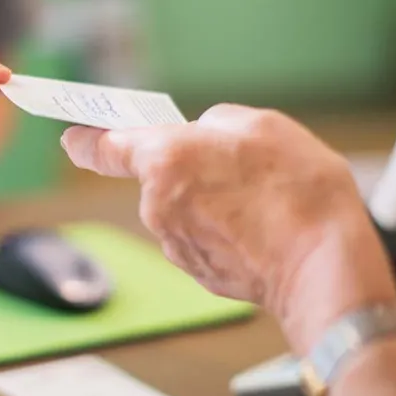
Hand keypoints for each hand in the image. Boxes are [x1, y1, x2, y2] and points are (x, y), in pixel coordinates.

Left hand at [61, 104, 395, 352]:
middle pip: (160, 178)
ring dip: (211, 204)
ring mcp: (175, 243)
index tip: (74, 138)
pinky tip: (261, 230)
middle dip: (190, 172)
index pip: (104, 147)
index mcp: (165, 157)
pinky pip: (204, 238)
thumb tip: (204, 136)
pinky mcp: (197, 271)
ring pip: (185, 210)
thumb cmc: (295, 189)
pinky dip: (225, 232)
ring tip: (261, 202)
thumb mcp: (261, 125)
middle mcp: (157, 204)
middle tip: (239, 169)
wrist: (321, 264)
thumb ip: (217, 124)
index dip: (87, 140)